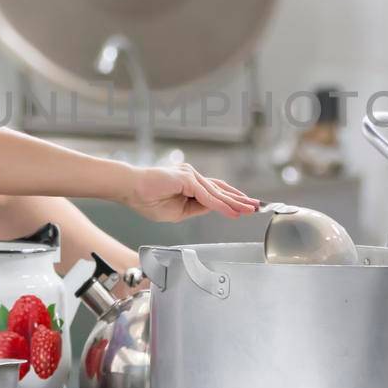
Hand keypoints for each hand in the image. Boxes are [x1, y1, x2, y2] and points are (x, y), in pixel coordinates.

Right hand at [125, 163, 257, 222]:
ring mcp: (190, 176)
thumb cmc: (146, 199)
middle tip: (256, 207)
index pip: (216, 192)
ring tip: (249, 210)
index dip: (232, 200)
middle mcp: (192, 176)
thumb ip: (195, 209)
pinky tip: (232, 211)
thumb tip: (212, 208)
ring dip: (235, 203)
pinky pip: (207, 196)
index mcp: (189, 184)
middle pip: (221, 190)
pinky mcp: (186, 178)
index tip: (245, 207)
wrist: (130, 189)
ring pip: (217, 193)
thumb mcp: (177, 212)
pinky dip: (221, 205)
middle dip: (240, 200)